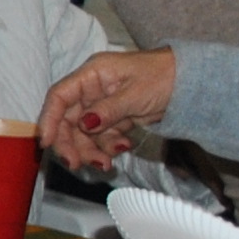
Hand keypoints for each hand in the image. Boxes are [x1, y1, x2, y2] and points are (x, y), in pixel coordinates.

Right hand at [39, 50, 175, 172]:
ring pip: (84, 133)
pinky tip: (124, 147)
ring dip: (91, 150)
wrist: (192, 82)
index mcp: (92, 74)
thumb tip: (85, 123)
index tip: (46, 142)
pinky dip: (109, 147)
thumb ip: (109, 109)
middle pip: (68, 119)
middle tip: (76, 164)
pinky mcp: (114, 118)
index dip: (49, 118)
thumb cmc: (165, 76)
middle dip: (71, 143)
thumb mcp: (136, 93)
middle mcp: (92, 89)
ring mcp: (102, 105)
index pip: (60, 95)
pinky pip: (102, 137)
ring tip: (107, 163)